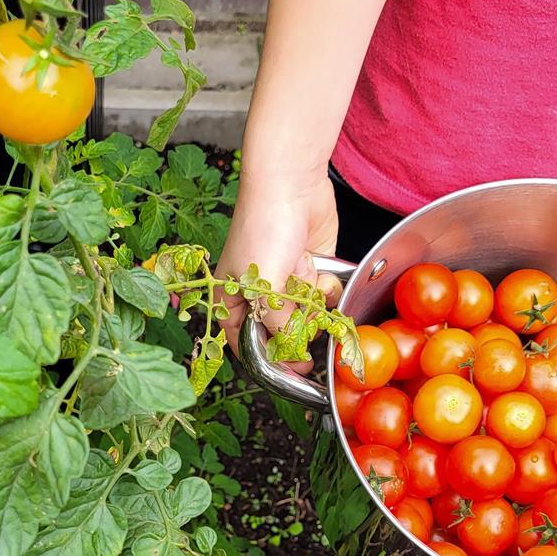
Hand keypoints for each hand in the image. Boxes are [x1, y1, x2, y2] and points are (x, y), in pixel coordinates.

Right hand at [216, 169, 341, 373]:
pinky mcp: (312, 271)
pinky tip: (317, 268)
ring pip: (307, 317)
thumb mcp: (261, 285)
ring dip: (312, 304)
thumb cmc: (261, 227)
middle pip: (280, 334)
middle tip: (304, 321)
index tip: (292, 371)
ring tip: (304, 276)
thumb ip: (276, 323)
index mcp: (230, 299)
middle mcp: (259, 295)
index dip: (268, 360)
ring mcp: (287, 282)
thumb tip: (292, 350)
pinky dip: (325, 286)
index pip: (245, 344)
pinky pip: (324, 296)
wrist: (291, 184)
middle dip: (296, 329)